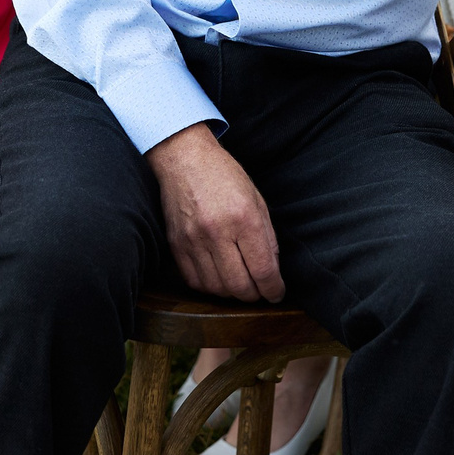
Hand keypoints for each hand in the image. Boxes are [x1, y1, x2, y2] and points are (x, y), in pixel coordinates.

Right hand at [146, 124, 282, 301]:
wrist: (184, 158)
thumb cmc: (224, 175)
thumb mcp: (256, 199)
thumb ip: (267, 236)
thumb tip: (273, 268)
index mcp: (243, 218)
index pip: (263, 270)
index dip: (274, 289)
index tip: (277, 293)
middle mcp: (217, 232)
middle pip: (239, 286)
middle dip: (254, 295)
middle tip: (260, 291)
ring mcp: (193, 240)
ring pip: (216, 288)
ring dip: (232, 293)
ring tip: (240, 284)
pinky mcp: (176, 244)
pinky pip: (194, 281)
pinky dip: (209, 287)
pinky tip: (218, 278)